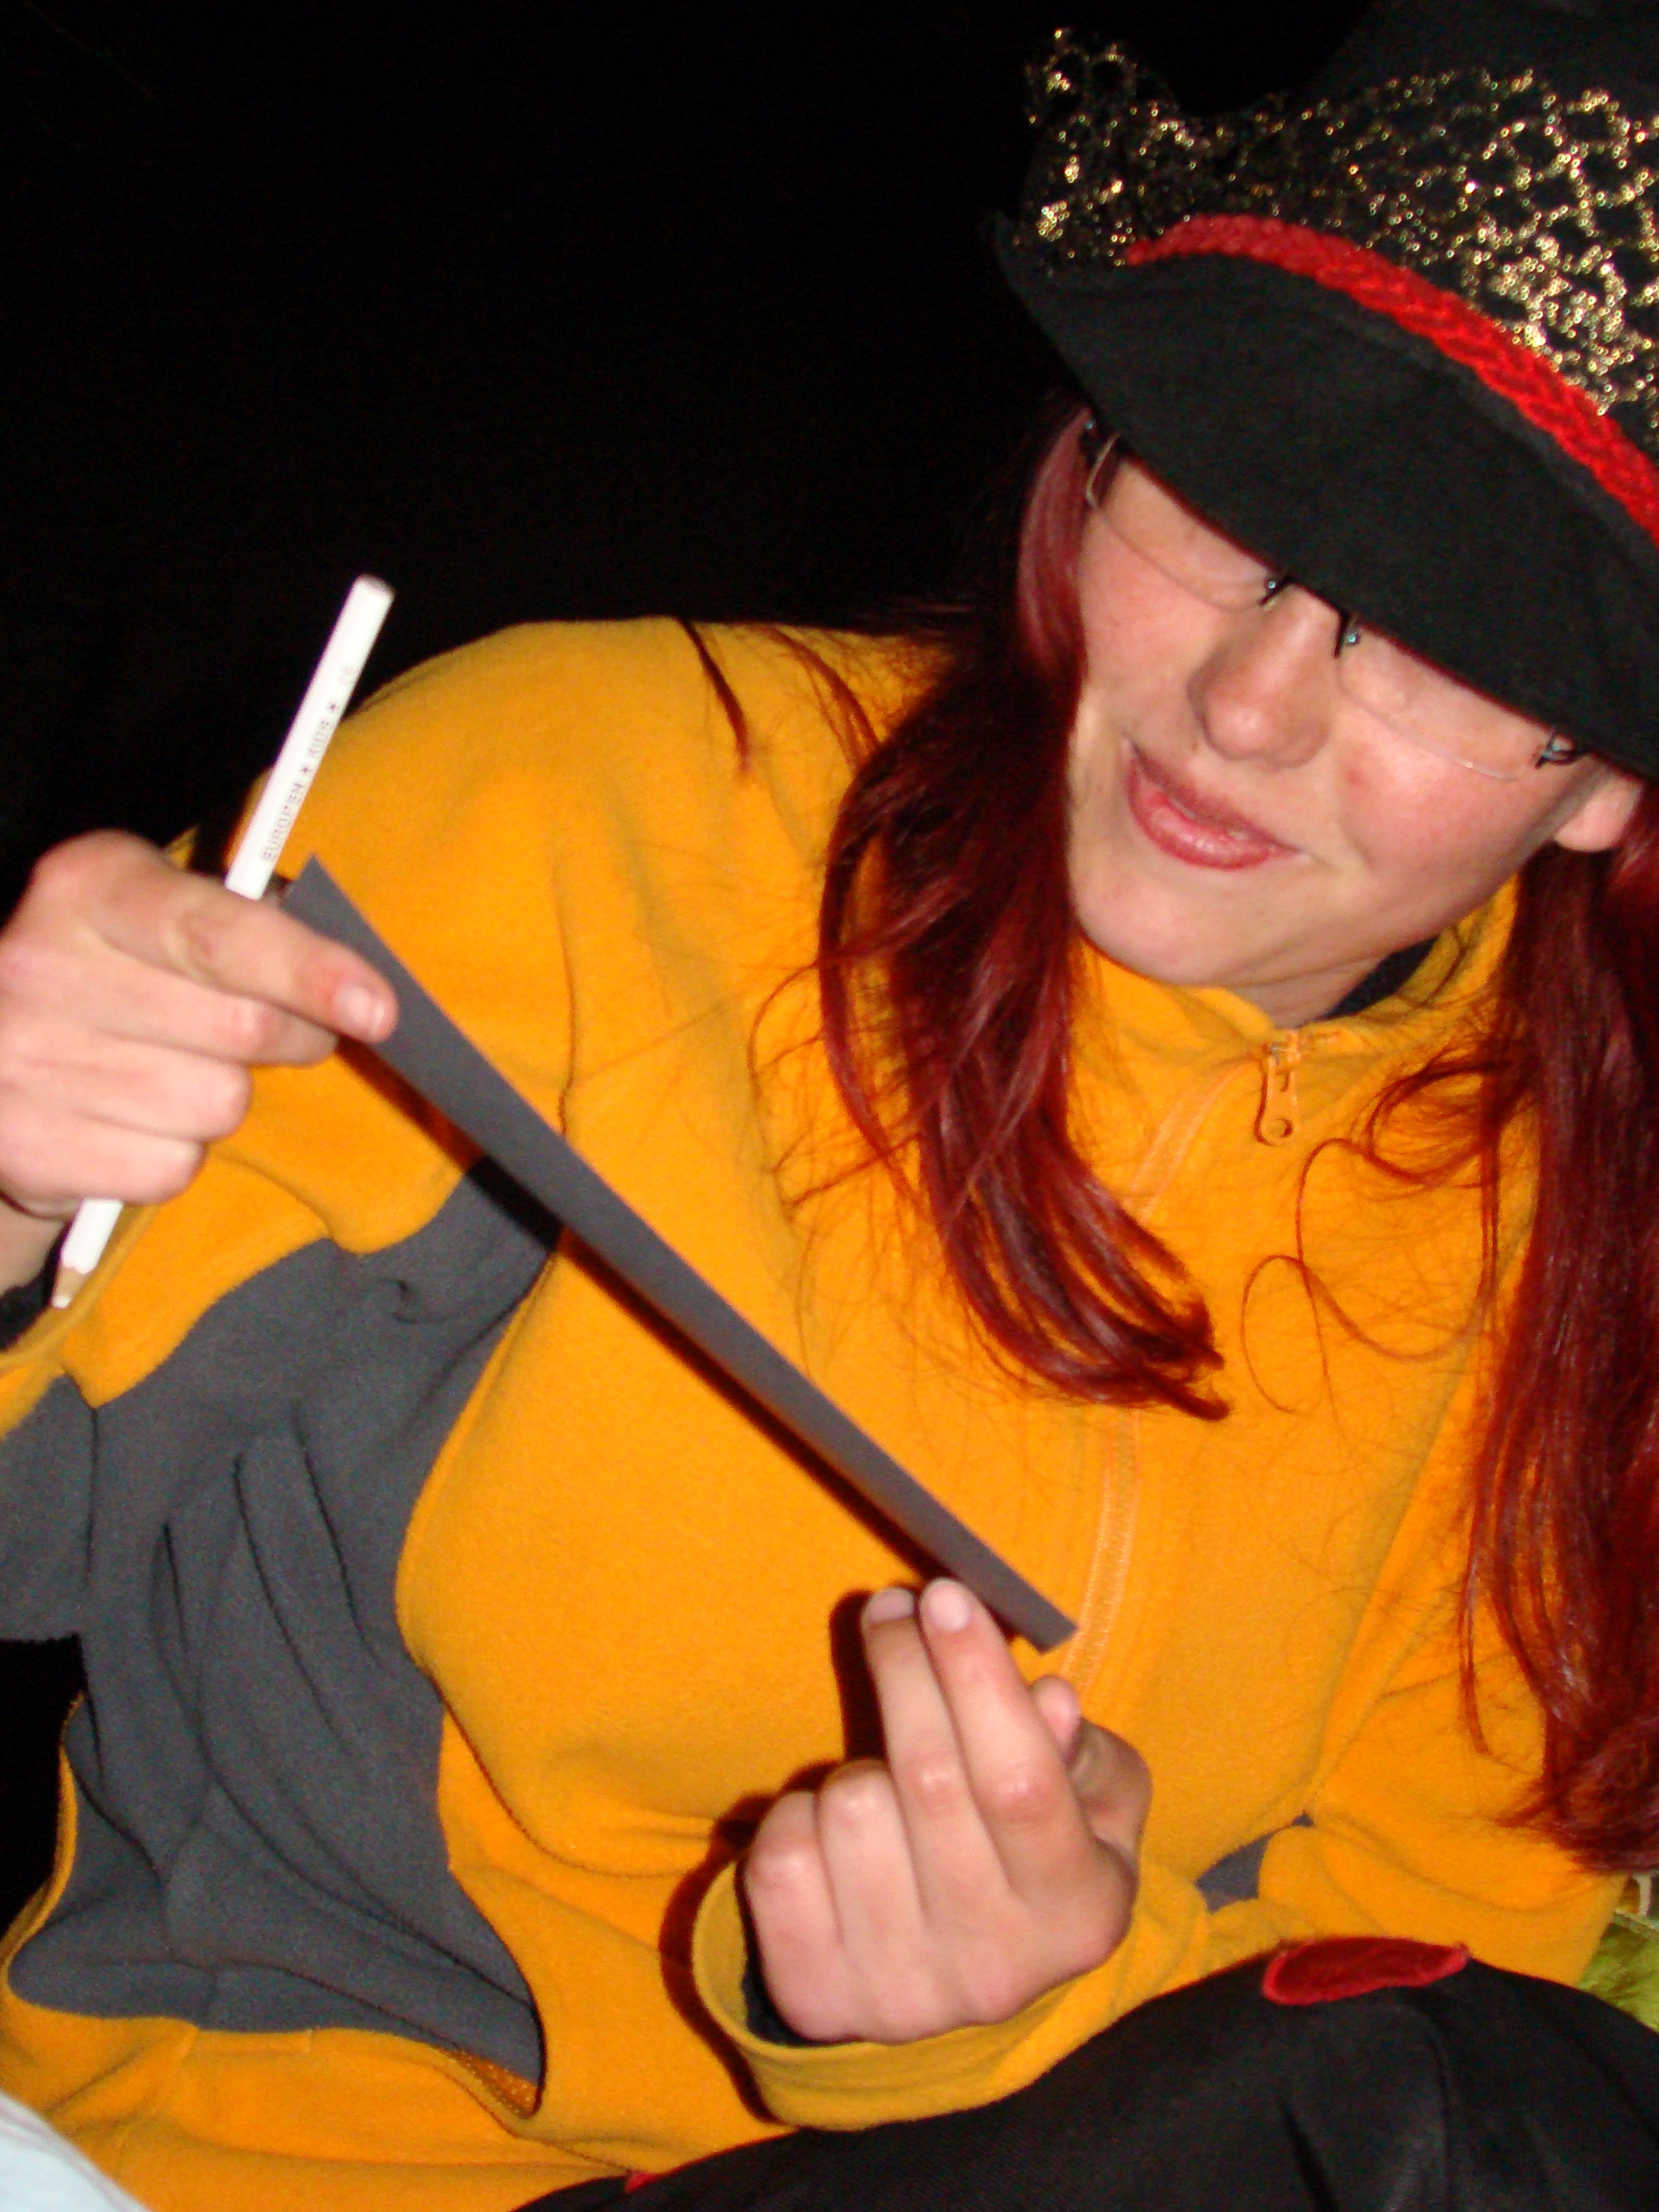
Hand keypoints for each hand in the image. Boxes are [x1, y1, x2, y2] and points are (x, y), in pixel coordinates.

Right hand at [0, 831, 395, 1284]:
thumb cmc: (114, 970)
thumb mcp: (160, 911)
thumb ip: (250, 922)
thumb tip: (354, 982)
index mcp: (88, 886)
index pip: (218, 936)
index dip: (308, 973)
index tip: (379, 1010)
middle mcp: (42, 965)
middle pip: (241, 1029)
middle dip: (292, 1036)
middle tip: (281, 1030)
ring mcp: (25, 1063)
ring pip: (217, 1107)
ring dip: (221, 1097)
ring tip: (170, 1070)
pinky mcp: (30, 1149)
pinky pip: (173, 1167)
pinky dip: (173, 1152)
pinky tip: (131, 1118)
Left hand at [743, 1579, 1149, 2044]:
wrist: (951, 1989)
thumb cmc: (1027, 1860)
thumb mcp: (1093, 1810)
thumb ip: (1080, 1753)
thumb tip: (1047, 1702)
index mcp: (1075, 1914)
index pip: (1019, 1781)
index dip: (977, 1678)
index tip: (945, 1595)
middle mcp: (991, 1968)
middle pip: (928, 1776)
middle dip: (905, 1666)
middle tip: (895, 1606)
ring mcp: (898, 1992)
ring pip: (847, 1806)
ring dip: (859, 1762)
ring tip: (886, 1778)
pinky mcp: (815, 1995)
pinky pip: (780, 1853)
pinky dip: (798, 1814)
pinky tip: (836, 1830)